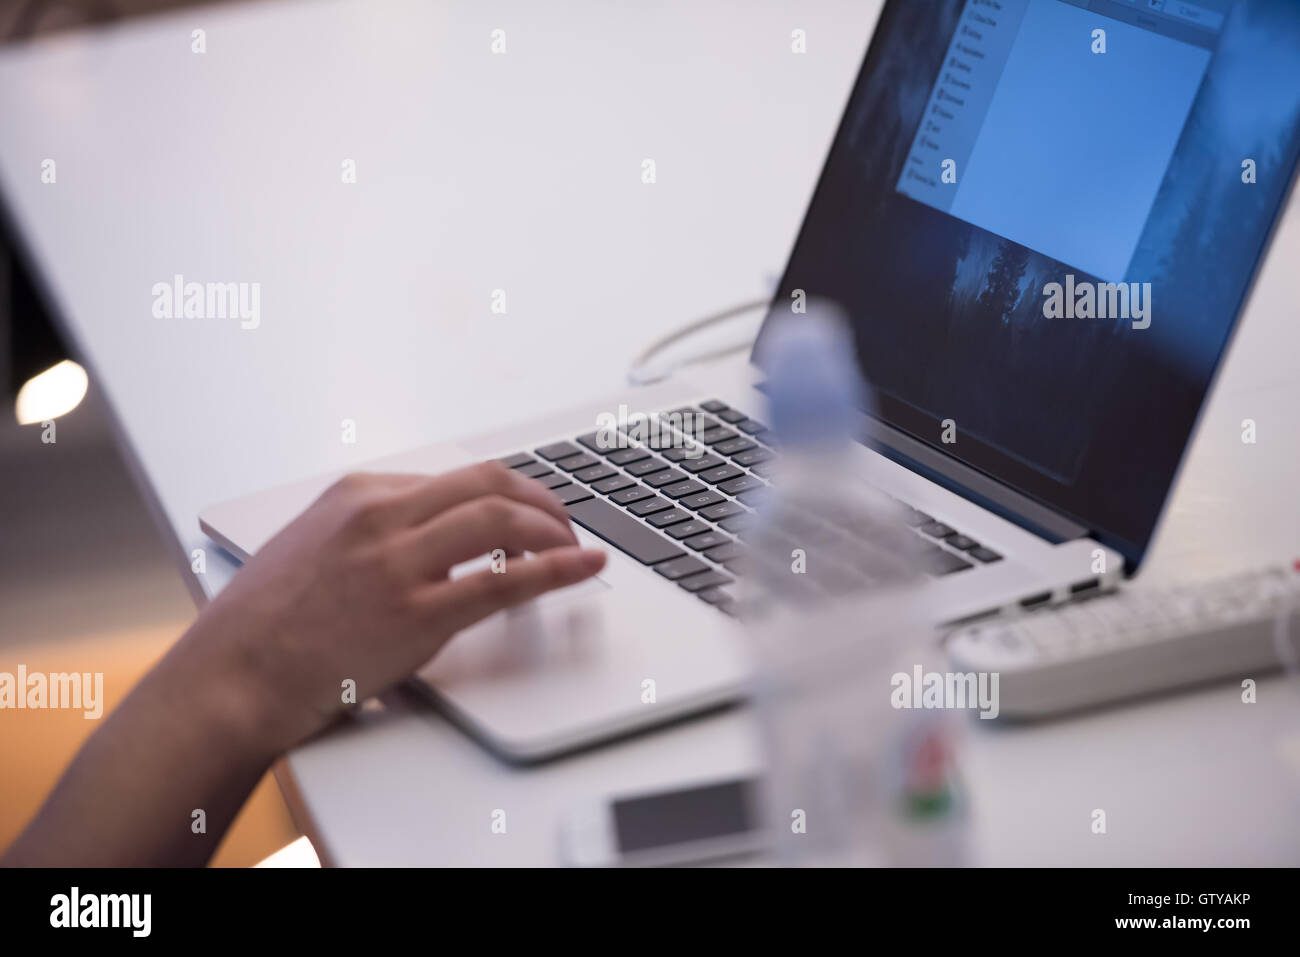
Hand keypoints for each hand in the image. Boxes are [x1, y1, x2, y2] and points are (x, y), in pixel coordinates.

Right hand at [177, 463, 605, 754]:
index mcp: (357, 494)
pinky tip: (583, 567)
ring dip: (553, 530)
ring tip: (573, 548)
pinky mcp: (414, 614)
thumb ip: (369, 530)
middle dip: (540, 499)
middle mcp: (381, 517)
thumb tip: (431, 533)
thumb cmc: (263, 623)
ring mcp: (398, 564)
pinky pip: (504, 581)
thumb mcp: (312, 546)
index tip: (529, 511)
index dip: (507, 493)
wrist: (231, 678)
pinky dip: (556, 570)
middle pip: (489, 484)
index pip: (457, 477)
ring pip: (503, 520)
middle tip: (564, 523)